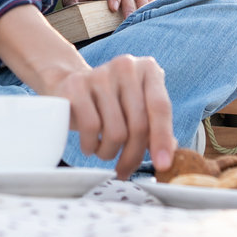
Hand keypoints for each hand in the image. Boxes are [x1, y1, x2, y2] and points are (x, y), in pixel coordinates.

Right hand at [51, 54, 175, 178]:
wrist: (70, 85)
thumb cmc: (111, 102)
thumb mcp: (138, 108)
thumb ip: (155, 128)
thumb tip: (166, 155)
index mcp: (148, 69)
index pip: (160, 107)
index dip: (162, 139)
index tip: (163, 165)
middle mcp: (125, 66)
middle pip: (138, 124)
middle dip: (132, 156)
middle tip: (125, 169)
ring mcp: (99, 74)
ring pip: (116, 132)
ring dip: (110, 152)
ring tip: (105, 151)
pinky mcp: (76, 86)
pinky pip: (91, 128)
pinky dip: (92, 146)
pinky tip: (90, 145)